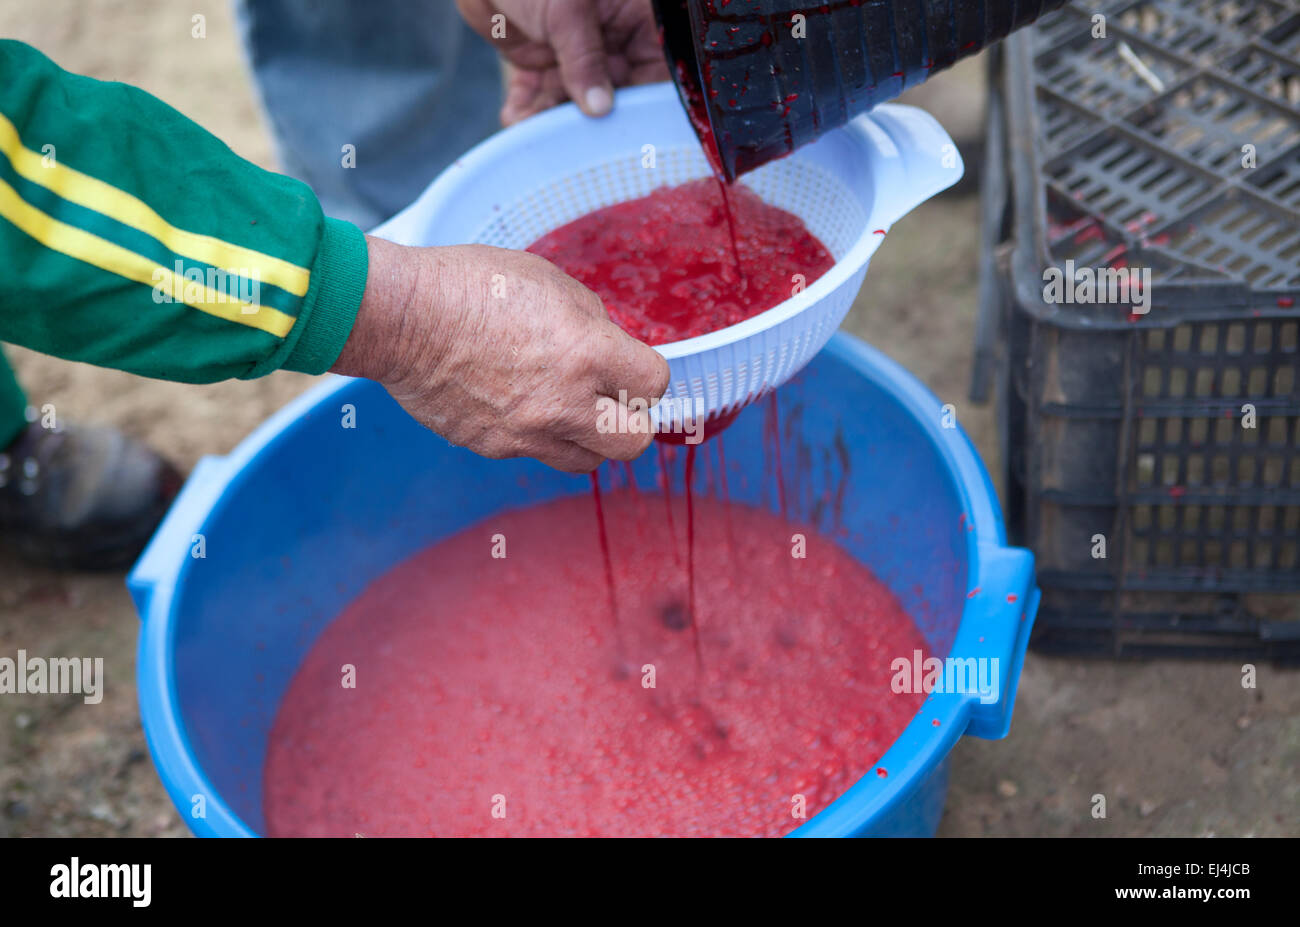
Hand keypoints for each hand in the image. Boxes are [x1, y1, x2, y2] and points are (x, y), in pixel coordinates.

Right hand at [333, 236, 669, 471]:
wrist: (401, 318)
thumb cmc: (471, 286)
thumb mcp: (550, 281)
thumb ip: (591, 321)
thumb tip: (610, 345)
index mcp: (586, 353)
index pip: (655, 384)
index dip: (647, 373)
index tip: (631, 366)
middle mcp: (564, 403)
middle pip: (634, 443)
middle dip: (631, 421)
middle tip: (612, 399)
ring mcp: (527, 433)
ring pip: (586, 462)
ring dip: (587, 437)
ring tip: (566, 406)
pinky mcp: (494, 447)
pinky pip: (534, 453)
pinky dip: (537, 434)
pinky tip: (516, 401)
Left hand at [456, 0, 668, 124]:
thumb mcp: (568, 11)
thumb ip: (585, 60)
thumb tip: (601, 108)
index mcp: (635, 23)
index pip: (654, 75)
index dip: (644, 109)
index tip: (629, 138)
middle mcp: (611, 45)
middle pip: (614, 99)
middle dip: (593, 124)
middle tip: (578, 147)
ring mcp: (576, 58)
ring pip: (573, 104)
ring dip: (553, 122)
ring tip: (535, 134)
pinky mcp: (542, 65)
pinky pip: (539, 98)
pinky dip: (526, 111)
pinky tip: (516, 119)